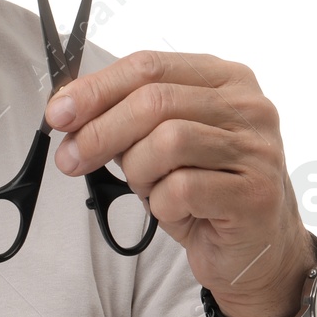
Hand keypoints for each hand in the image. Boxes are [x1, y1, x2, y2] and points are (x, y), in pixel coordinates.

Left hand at [44, 50, 313, 316]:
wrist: (255, 251)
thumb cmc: (203, 190)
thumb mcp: (160, 142)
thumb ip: (125, 116)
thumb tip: (66, 110)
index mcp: (224, 78)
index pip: (148, 66)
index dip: (95, 88)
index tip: (58, 113)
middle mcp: (248, 106)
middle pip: (153, 101)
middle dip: (100, 131)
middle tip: (70, 158)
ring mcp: (258, 149)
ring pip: (167, 141)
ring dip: (138, 170)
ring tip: (147, 187)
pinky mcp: (255, 193)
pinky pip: (182, 188)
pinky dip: (161, 202)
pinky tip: (174, 209)